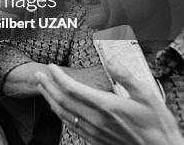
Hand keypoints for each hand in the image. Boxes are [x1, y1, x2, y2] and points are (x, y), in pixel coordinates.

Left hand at [36, 61, 183, 144]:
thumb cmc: (156, 125)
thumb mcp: (147, 95)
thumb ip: (125, 76)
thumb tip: (111, 59)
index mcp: (105, 105)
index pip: (72, 88)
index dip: (58, 76)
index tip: (51, 67)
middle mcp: (95, 119)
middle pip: (62, 100)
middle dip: (48, 85)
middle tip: (39, 74)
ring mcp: (94, 130)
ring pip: (63, 113)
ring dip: (50, 99)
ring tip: (42, 88)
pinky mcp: (95, 139)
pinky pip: (71, 125)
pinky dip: (59, 114)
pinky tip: (57, 108)